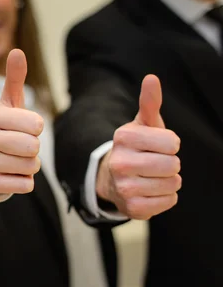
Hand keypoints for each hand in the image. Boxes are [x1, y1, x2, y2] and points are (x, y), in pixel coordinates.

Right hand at [0, 49, 43, 193]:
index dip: (36, 128)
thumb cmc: (0, 130)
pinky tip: (9, 174)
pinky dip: (23, 181)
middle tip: (19, 147)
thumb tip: (17, 51)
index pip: (36, 124)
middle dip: (34, 148)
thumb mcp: (6, 105)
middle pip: (34, 147)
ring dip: (29, 166)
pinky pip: (25, 184)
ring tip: (13, 160)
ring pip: (31, 167)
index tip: (22, 128)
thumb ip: (14, 79)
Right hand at [96, 75, 180, 219]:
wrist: (111, 179)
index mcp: (123, 138)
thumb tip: (152, 78)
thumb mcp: (142, 125)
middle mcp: (119, 163)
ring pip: (173, 183)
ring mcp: (125, 187)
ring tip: (152, 177)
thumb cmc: (135, 148)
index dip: (170, 144)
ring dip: (169, 181)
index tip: (156, 145)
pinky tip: (151, 191)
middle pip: (173, 164)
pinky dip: (166, 197)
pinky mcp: (133, 208)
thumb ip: (150, 103)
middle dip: (171, 164)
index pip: (172, 142)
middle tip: (155, 163)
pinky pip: (169, 201)